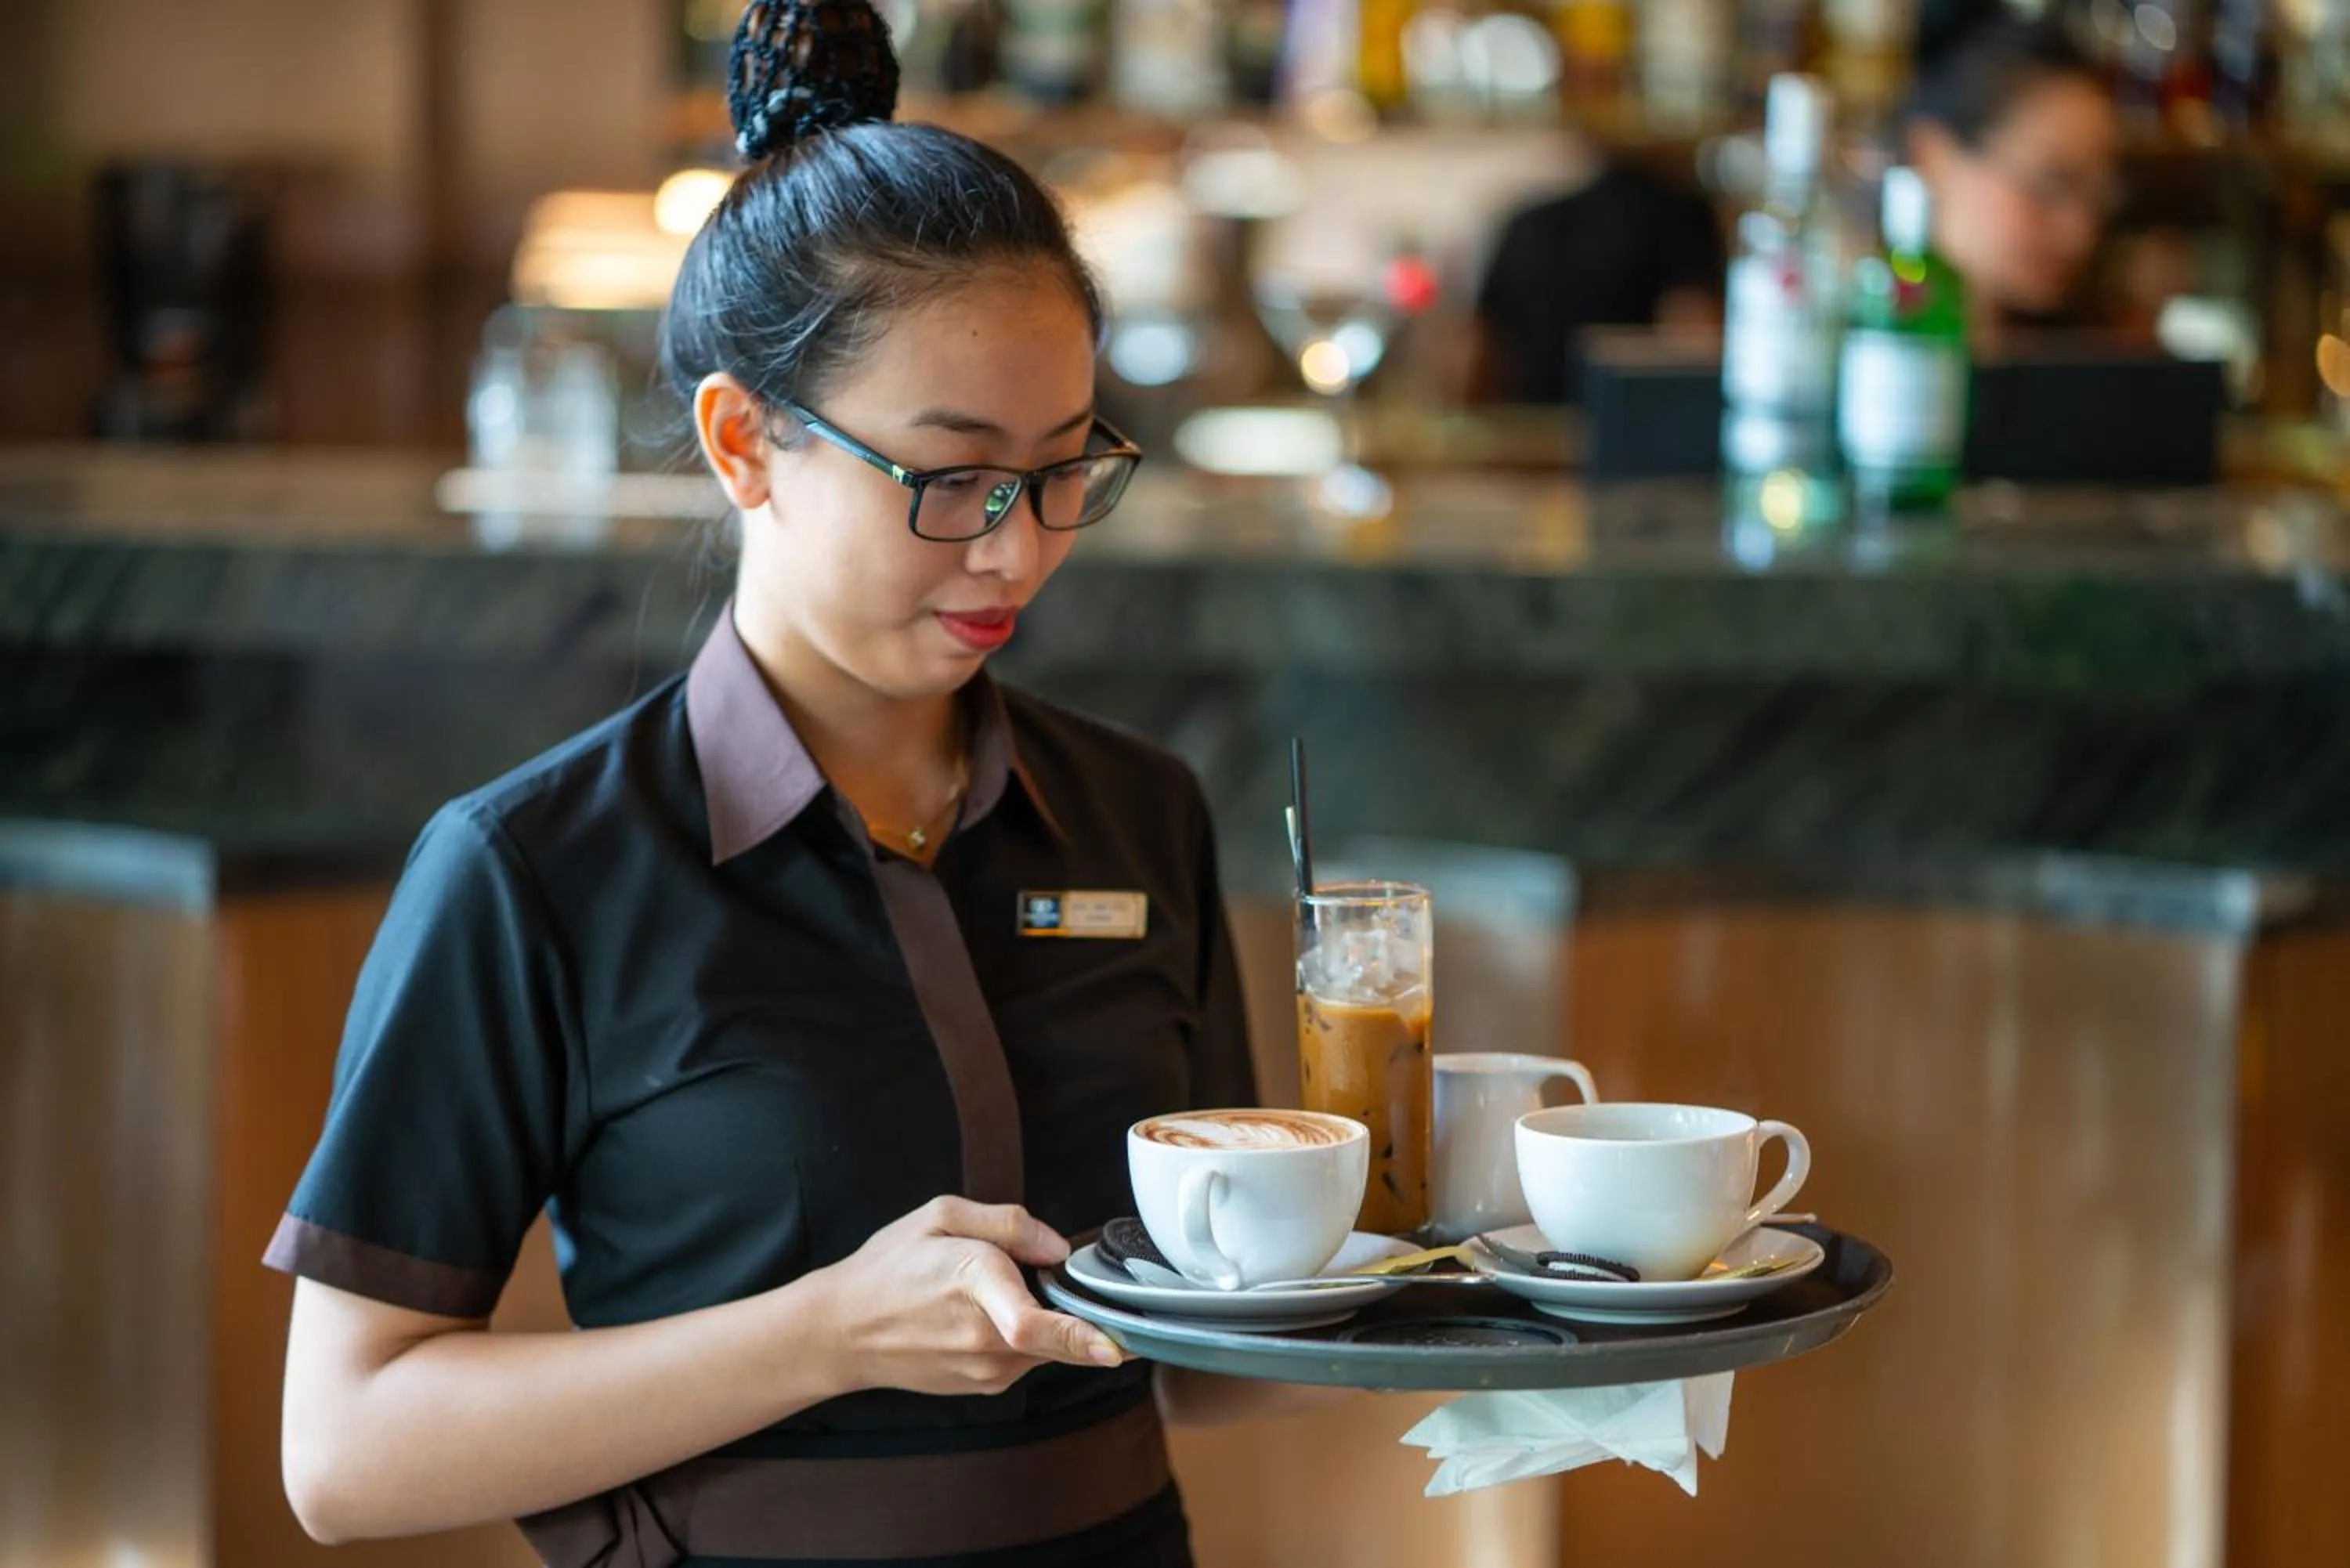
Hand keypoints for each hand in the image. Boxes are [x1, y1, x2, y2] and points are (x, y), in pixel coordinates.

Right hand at [808, 1197, 1126, 1396]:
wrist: (842, 1331)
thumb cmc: (889, 1265)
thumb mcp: (940, 1215)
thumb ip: (1008, 1222)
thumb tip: (1058, 1247)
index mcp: (975, 1281)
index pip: (1033, 1323)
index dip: (1080, 1335)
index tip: (1117, 1346)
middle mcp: (985, 1336)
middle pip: (1057, 1333)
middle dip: (1074, 1308)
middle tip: (1046, 1279)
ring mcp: (985, 1368)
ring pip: (1046, 1344)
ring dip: (1042, 1319)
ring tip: (992, 1293)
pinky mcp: (985, 1385)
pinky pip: (1026, 1356)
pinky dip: (1023, 1335)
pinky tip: (983, 1315)